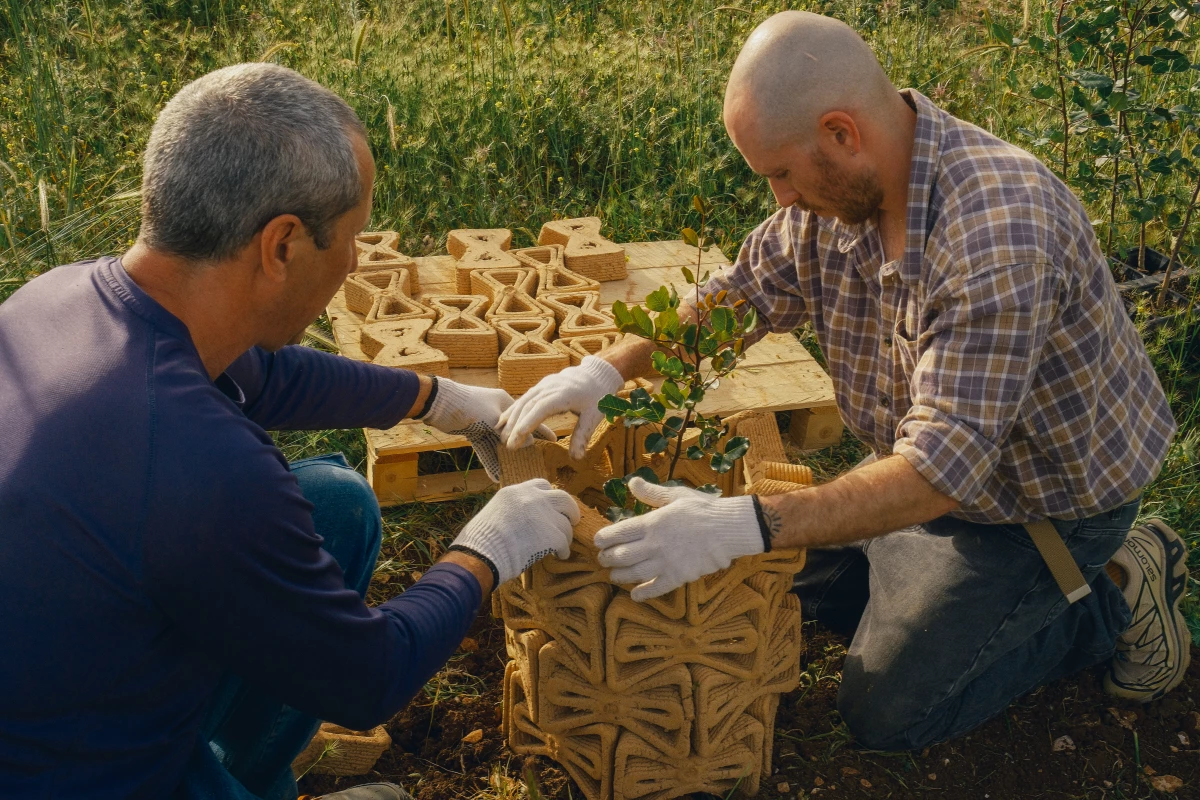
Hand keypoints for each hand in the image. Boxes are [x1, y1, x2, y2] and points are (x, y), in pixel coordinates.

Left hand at [422, 378, 554, 480]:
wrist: (439, 403)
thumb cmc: (469, 406)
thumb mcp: (494, 420)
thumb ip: (510, 433)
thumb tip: (528, 443)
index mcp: (505, 402)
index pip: (528, 417)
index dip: (541, 429)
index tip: (554, 439)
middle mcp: (496, 412)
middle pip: (513, 433)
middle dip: (522, 447)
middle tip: (535, 460)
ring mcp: (484, 422)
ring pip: (497, 443)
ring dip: (503, 458)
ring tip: (515, 473)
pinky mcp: (472, 432)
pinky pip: (483, 448)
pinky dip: (488, 460)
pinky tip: (494, 475)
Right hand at [449, 479, 581, 585]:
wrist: (481, 553)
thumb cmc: (481, 539)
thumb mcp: (496, 511)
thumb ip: (514, 509)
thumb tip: (526, 520)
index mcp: (516, 491)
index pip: (542, 484)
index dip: (549, 497)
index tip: (552, 507)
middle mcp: (533, 498)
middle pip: (563, 498)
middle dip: (570, 510)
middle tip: (572, 521)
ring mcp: (544, 515)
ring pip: (566, 523)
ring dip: (565, 535)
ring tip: (560, 546)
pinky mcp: (552, 534)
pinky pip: (565, 542)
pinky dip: (563, 550)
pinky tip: (559, 555)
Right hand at [497, 356, 624, 459]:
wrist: (596, 373)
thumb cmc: (597, 396)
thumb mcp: (595, 416)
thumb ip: (583, 435)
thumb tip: (576, 458)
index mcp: (563, 394)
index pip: (541, 409)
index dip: (528, 424)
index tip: (517, 440)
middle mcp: (550, 387)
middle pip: (528, 405)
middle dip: (516, 425)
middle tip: (507, 445)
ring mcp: (544, 384)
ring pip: (523, 400)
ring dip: (511, 418)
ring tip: (501, 436)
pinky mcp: (541, 386)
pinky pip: (524, 397)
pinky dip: (513, 409)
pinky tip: (502, 421)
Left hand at [593, 477, 763, 600]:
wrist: (728, 529)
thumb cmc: (703, 509)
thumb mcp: (676, 495)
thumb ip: (651, 493)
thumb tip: (632, 482)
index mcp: (652, 523)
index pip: (619, 532)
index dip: (604, 539)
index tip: (597, 542)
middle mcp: (654, 544)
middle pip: (622, 555)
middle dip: (608, 558)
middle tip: (603, 559)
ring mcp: (665, 562)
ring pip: (634, 574)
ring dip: (619, 576)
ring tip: (613, 575)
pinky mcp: (678, 577)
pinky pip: (655, 588)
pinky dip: (642, 593)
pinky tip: (635, 594)